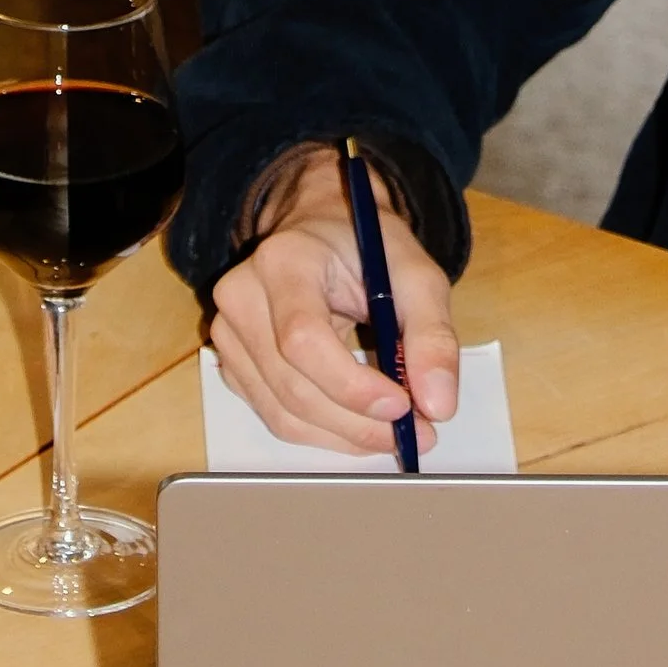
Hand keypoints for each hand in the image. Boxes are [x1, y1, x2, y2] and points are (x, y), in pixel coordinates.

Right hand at [209, 148, 459, 455]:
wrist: (323, 230)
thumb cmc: (369, 250)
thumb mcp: (418, 277)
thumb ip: (434, 337)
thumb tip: (438, 406)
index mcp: (284, 261)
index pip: (303, 339)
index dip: (351, 385)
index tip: (404, 407)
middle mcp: (242, 296)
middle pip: (292, 385)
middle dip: (359, 423)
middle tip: (418, 434)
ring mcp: (229, 333)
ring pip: (283, 412)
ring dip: (346, 436)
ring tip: (398, 433)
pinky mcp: (233, 362)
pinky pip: (276, 415)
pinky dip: (325, 433)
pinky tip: (362, 425)